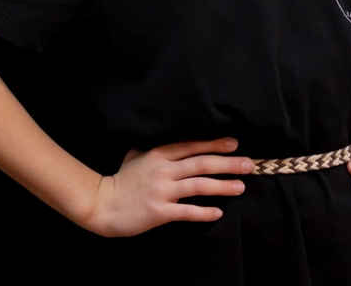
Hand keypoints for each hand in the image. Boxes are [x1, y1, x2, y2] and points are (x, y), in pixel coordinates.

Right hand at [84, 137, 252, 236]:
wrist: (102, 204)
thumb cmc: (120, 180)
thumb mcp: (135, 156)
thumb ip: (155, 149)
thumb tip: (168, 139)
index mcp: (159, 154)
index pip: (192, 147)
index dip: (215, 145)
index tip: (235, 144)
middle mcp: (163, 170)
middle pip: (201, 164)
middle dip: (228, 163)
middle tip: (249, 164)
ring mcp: (161, 191)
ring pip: (198, 185)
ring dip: (222, 186)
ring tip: (240, 187)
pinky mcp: (159, 211)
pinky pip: (186, 211)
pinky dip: (204, 212)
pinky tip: (218, 213)